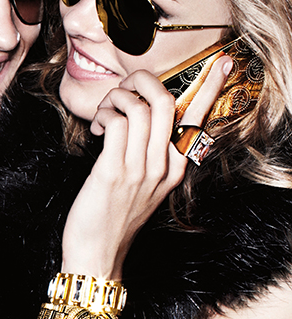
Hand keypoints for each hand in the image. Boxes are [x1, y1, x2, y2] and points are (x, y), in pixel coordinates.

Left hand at [62, 57, 232, 276]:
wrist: (97, 254)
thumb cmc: (113, 218)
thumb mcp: (143, 186)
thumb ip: (148, 156)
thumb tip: (139, 120)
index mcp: (176, 168)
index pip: (198, 120)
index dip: (210, 88)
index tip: (222, 64)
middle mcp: (163, 166)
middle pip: (165, 103)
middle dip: (141, 81)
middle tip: (122, 88)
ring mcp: (140, 170)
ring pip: (139, 109)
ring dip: (115, 100)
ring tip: (103, 116)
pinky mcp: (113, 172)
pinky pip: (116, 124)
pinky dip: (104, 116)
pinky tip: (97, 129)